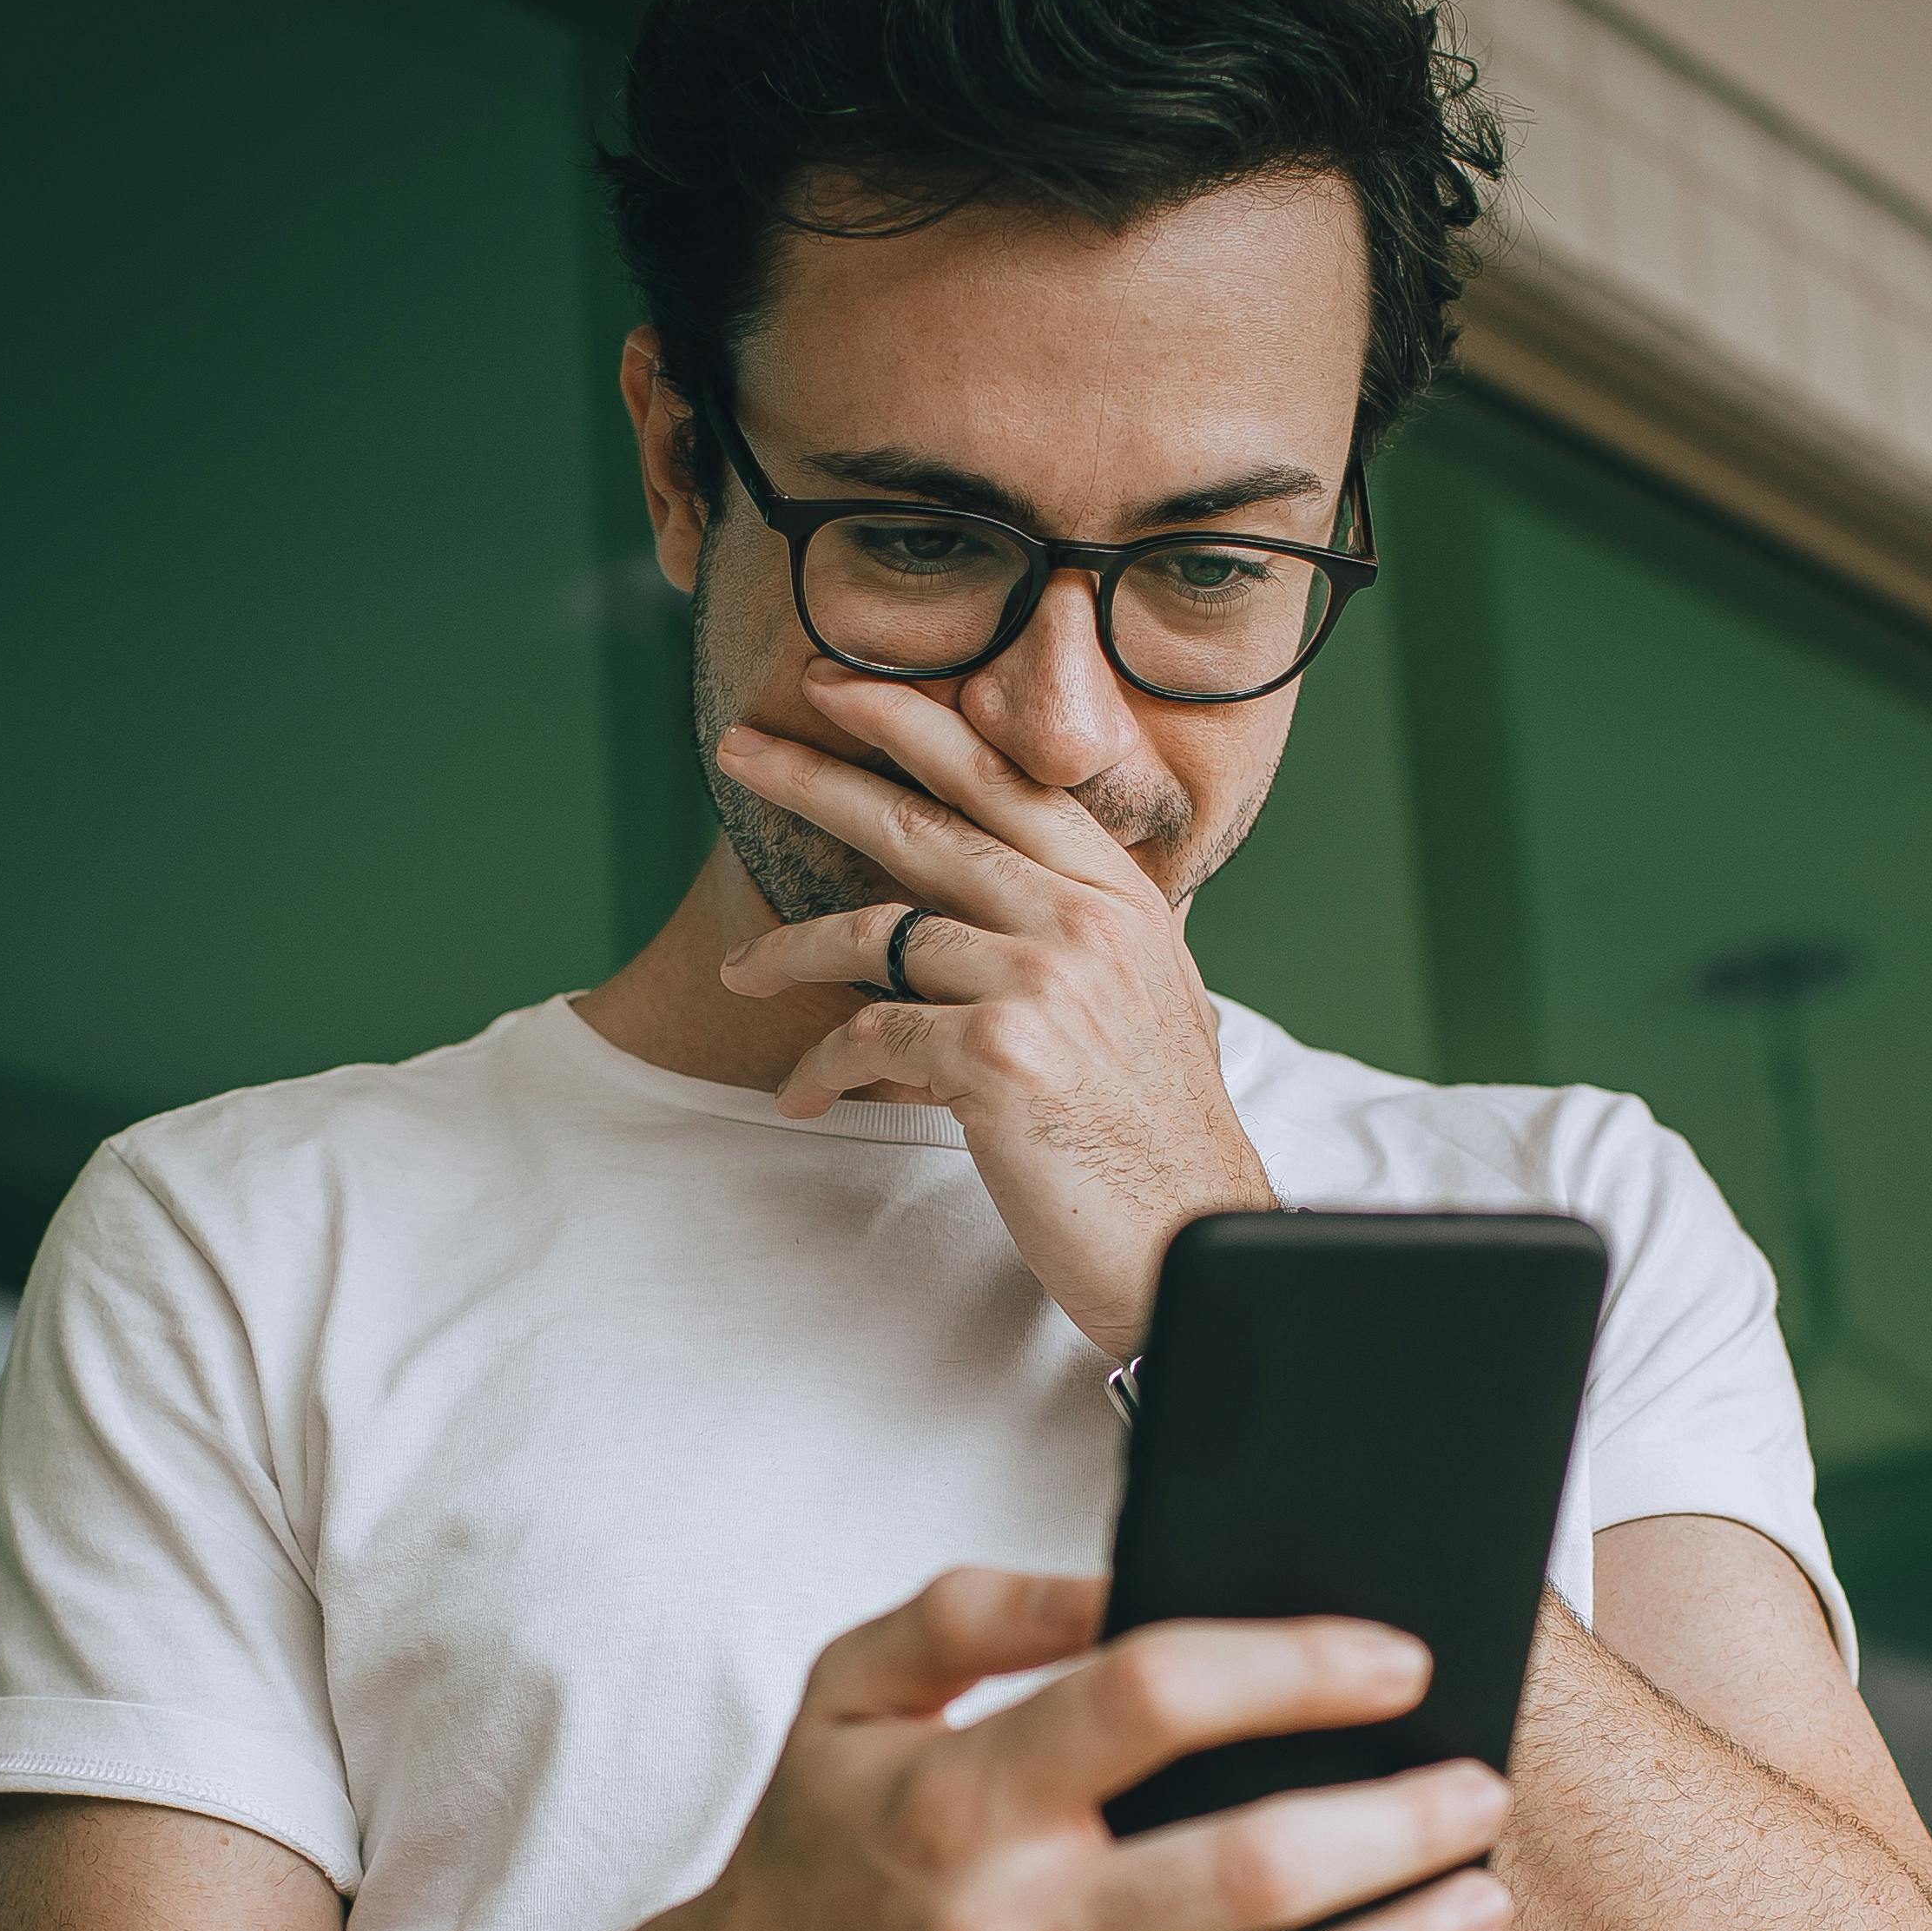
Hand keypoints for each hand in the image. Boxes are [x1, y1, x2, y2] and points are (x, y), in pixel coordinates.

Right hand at [629, 1568, 1517, 1930]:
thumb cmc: (815, 1853)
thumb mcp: (850, 1696)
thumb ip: (980, 1614)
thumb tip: (1129, 1578)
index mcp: (956, 1795)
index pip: (1156, 1696)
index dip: (1295, 1665)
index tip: (1395, 1657)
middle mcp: (1004, 1927)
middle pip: (1256, 1864)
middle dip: (1400, 1817)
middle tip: (1482, 1781)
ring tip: (1483, 1894)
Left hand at [714, 666, 1272, 1358]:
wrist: (1190, 1238)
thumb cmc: (1154, 1140)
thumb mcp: (1142, 1006)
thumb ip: (1076, 943)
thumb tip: (985, 917)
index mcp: (1118, 899)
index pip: (1004, 782)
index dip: (915, 726)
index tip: (840, 692)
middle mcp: (1084, 922)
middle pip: (925, 823)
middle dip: (819, 777)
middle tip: (742, 747)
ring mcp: (1042, 982)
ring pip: (877, 932)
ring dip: (791, 952)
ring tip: (741, 970)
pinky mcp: (998, 1055)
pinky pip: (871, 1035)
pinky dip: (822, 1065)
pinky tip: (801, 1094)